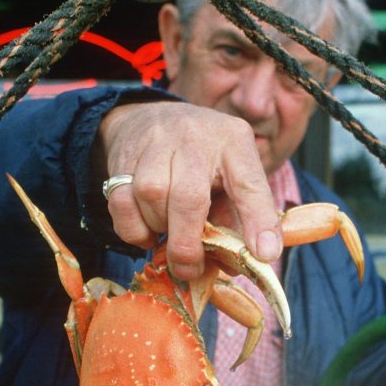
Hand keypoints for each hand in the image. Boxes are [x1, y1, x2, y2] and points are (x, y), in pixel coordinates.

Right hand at [96, 102, 282, 281]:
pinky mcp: (123, 156)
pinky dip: (133, 229)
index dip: (258, 220)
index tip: (263, 254)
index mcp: (234, 142)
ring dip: (159, 227)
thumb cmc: (202, 158)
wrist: (150, 116)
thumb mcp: (230, 175)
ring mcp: (156, 143)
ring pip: (151, 196)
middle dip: (187, 243)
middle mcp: (196, 137)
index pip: (250, 183)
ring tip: (168, 232)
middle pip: (189, 197)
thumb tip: (233, 268)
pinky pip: (122, 203)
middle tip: (190, 269)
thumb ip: (236, 219)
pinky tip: (146, 231)